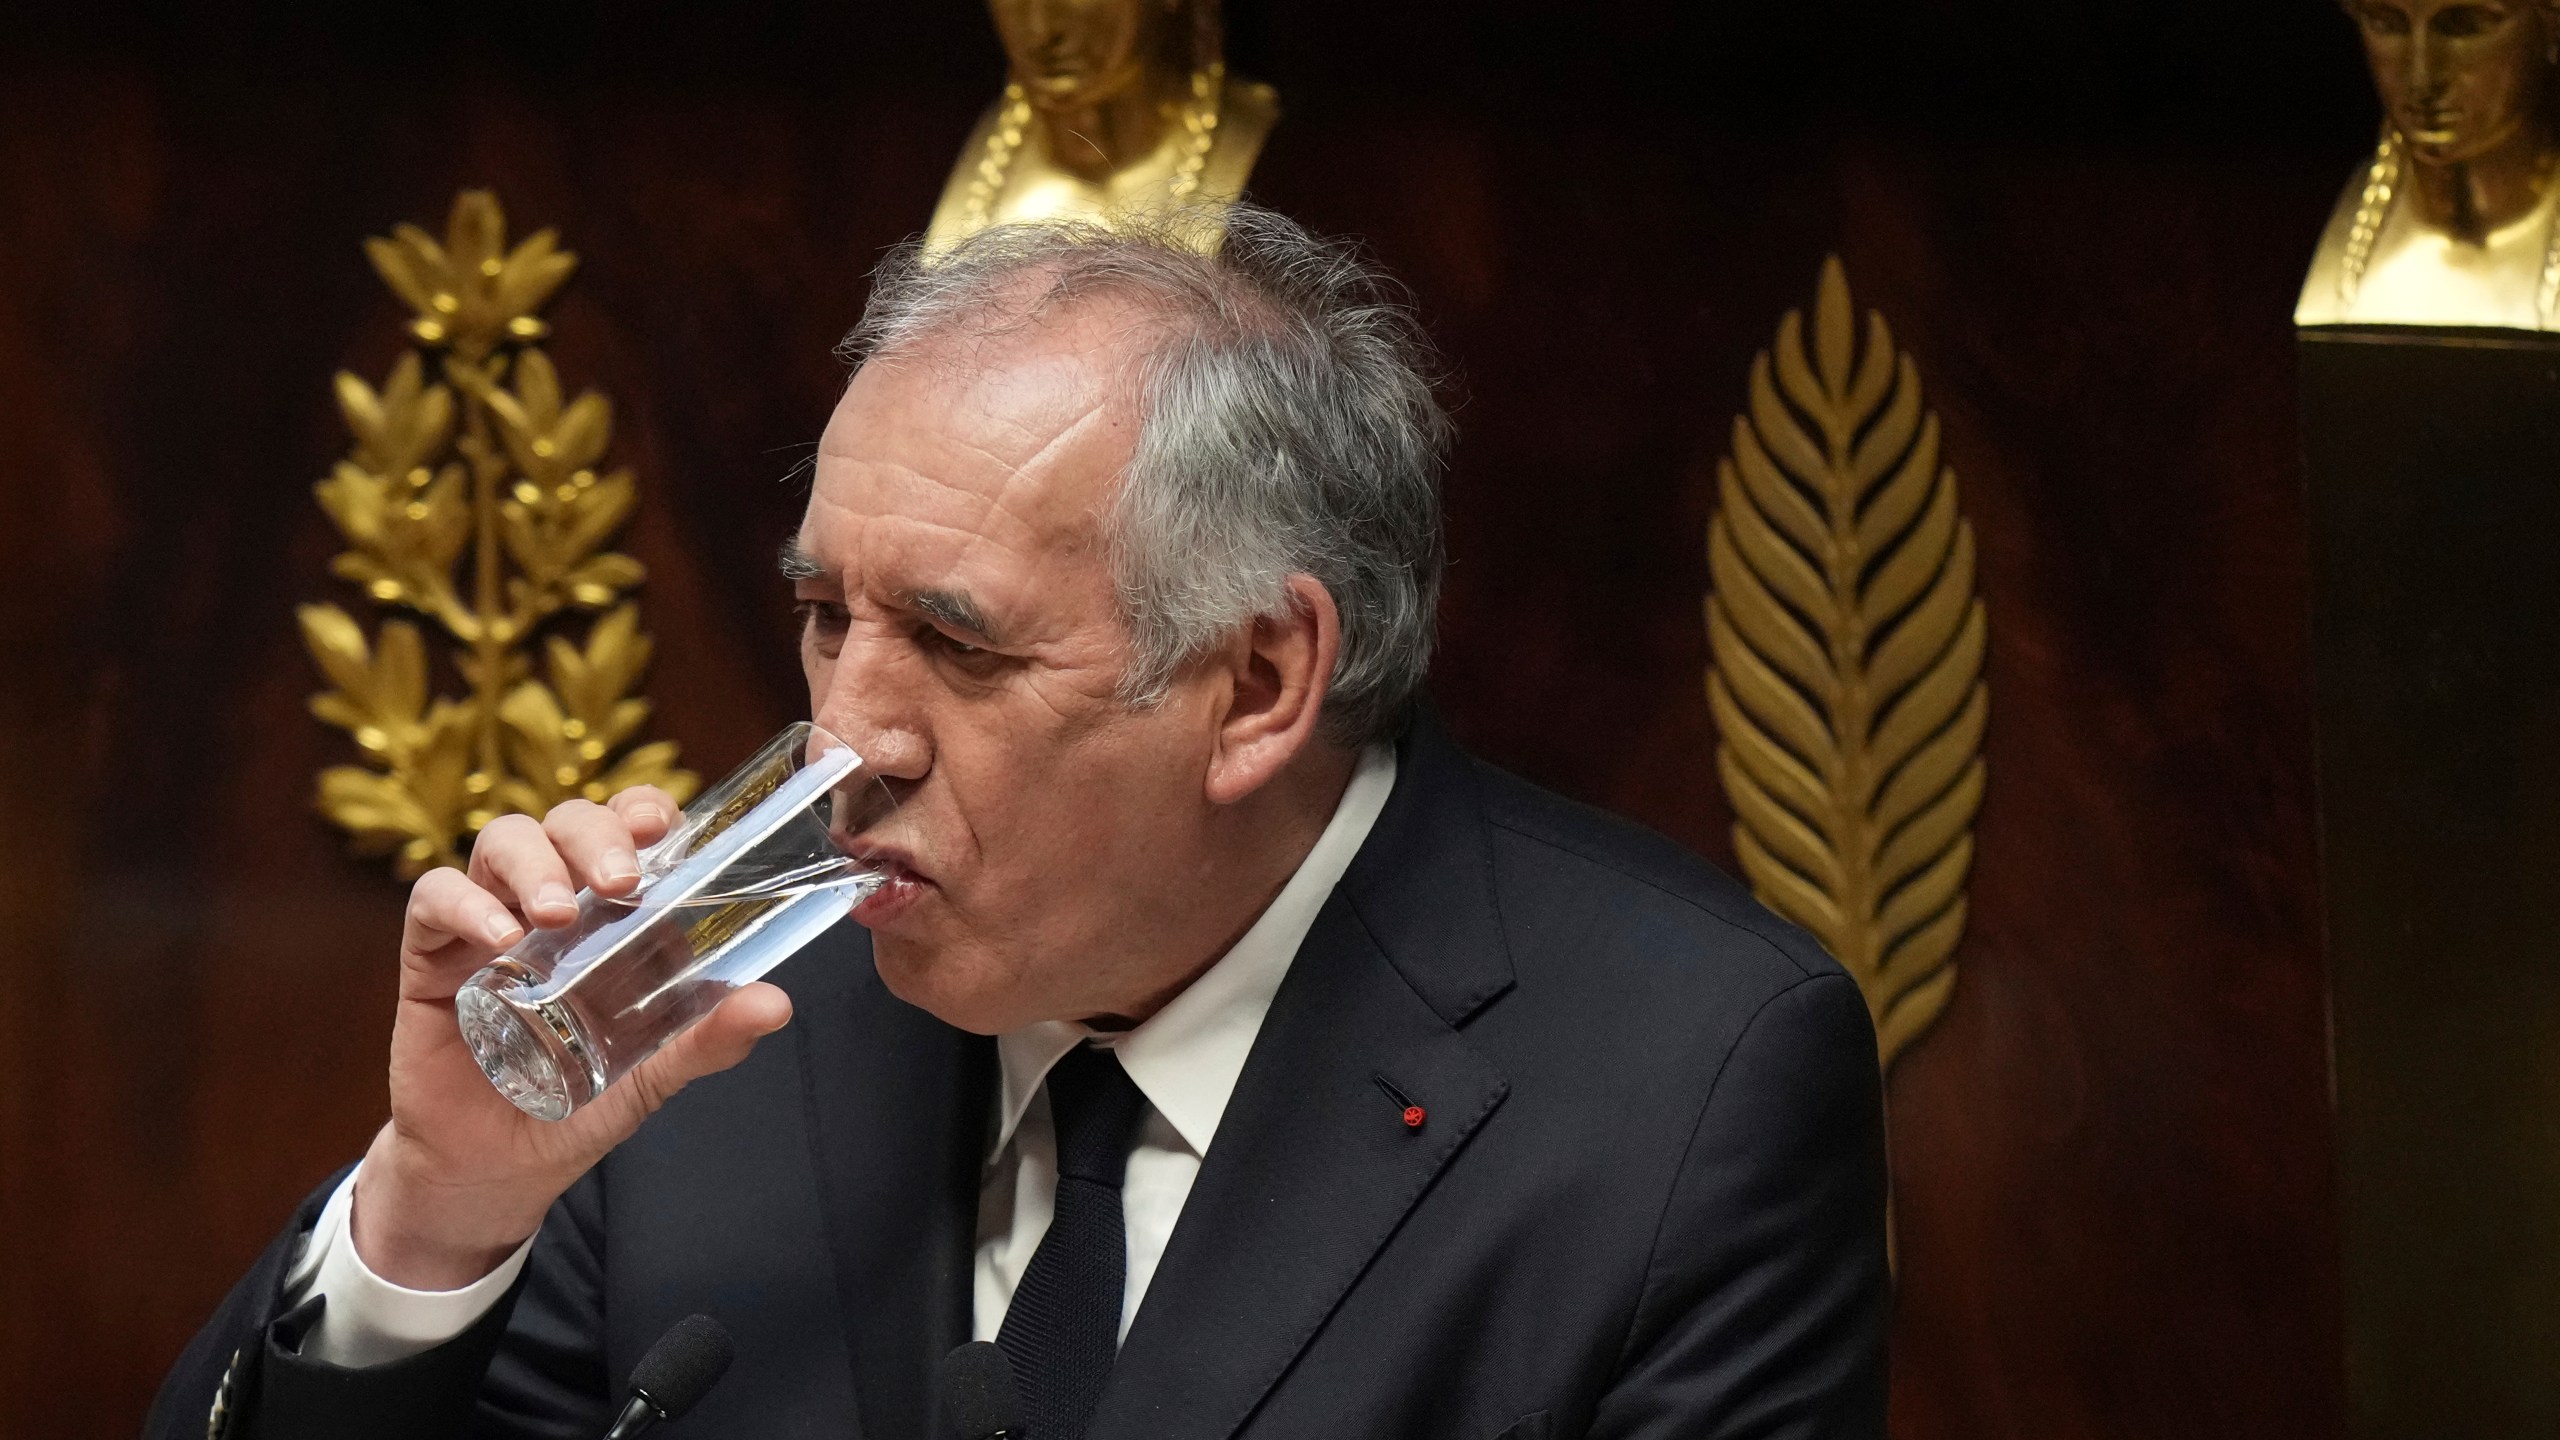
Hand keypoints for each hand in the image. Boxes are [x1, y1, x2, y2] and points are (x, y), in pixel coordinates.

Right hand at [349, 786, 794, 1289]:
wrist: (498, 1169)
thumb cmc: (578, 1104)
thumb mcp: (653, 1072)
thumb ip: (710, 1039)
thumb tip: (776, 1004)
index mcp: (612, 913)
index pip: (626, 827)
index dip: (641, 808)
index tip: (661, 826)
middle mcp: (553, 901)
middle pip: (567, 822)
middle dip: (594, 834)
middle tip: (620, 882)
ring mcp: (489, 920)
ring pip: (503, 841)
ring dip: (534, 863)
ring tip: (556, 916)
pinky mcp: (433, 954)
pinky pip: (435, 897)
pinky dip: (466, 904)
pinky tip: (499, 939)